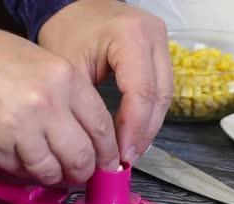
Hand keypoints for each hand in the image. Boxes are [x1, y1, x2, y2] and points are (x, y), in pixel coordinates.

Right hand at [0, 28, 119, 184]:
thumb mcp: (47, 65)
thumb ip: (72, 99)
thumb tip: (89, 138)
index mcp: (65, 79)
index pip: (101, 127)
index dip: (108, 153)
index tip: (108, 163)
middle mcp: (47, 103)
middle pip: (81, 156)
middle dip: (84, 172)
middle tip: (81, 173)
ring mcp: (20, 127)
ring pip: (52, 171)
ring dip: (55, 176)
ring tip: (51, 170)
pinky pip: (21, 171)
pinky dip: (26, 172)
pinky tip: (24, 159)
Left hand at [38, 0, 173, 163]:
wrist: (72, 7)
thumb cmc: (68, 30)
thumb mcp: (71, 71)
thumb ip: (90, 109)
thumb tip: (102, 148)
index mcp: (131, 36)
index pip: (141, 92)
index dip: (133, 129)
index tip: (121, 154)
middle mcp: (154, 36)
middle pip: (160, 96)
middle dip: (144, 132)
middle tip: (127, 157)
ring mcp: (161, 41)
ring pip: (165, 95)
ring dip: (149, 125)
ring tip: (131, 149)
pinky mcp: (160, 50)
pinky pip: (161, 88)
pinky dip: (149, 112)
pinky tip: (136, 131)